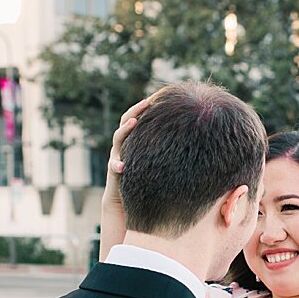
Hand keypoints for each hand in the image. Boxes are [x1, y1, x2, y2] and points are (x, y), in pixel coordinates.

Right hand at [102, 95, 152, 211]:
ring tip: (134, 123)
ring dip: (125, 130)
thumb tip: (184, 139)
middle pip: (125, 123)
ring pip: (117, 140)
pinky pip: (113, 166)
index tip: (155, 97)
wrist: (122, 200)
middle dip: (135, 111)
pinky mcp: (114, 172)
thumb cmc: (142, 178)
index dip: (142, 108)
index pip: (134, 118)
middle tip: (146, 102)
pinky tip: (123, 166)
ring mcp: (116, 157)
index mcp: (130, 141)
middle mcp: (121, 146)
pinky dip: (117, 165)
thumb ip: (159, 150)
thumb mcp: (151, 161)